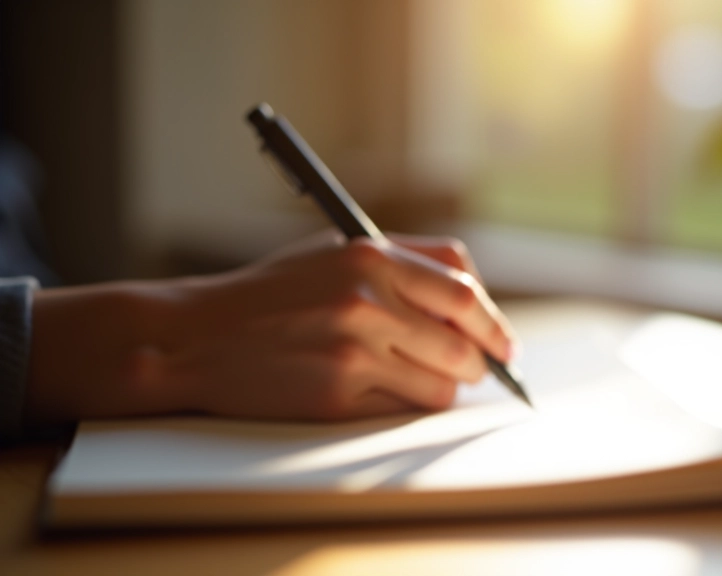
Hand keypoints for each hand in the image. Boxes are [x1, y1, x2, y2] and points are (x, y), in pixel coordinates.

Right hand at [26, 232, 516, 424]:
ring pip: (442, 385)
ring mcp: (353, 349)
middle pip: (464, 342)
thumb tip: (469, 301)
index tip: (505, 343)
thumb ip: (400, 265)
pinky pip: (404, 410)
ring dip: (444, 389)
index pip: (463, 287)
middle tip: (478, 372)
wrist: (196, 335)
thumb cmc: (269, 294)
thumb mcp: (332, 252)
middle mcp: (368, 299)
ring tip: (422, 381)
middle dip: (479, 363)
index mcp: (370, 256)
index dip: (493, 320)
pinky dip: (407, 407)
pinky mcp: (337, 394)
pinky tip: (383, 394)